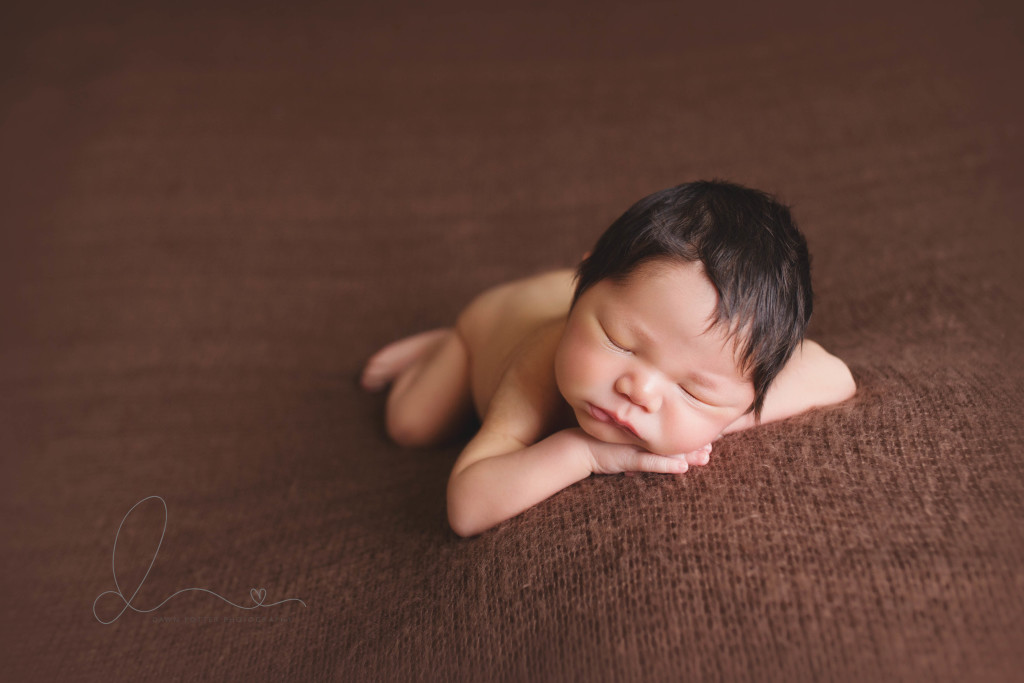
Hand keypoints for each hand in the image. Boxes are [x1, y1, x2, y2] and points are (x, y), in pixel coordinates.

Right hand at [572, 429, 712, 474]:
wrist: (578, 448)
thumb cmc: (604, 446)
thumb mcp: (628, 444)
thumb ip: (645, 446)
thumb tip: (669, 452)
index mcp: (644, 430)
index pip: (672, 430)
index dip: (691, 434)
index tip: (710, 437)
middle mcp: (643, 435)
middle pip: (674, 439)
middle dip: (695, 443)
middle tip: (713, 448)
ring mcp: (635, 446)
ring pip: (667, 450)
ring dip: (687, 455)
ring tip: (705, 457)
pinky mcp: (628, 458)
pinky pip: (650, 463)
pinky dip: (666, 465)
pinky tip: (682, 468)